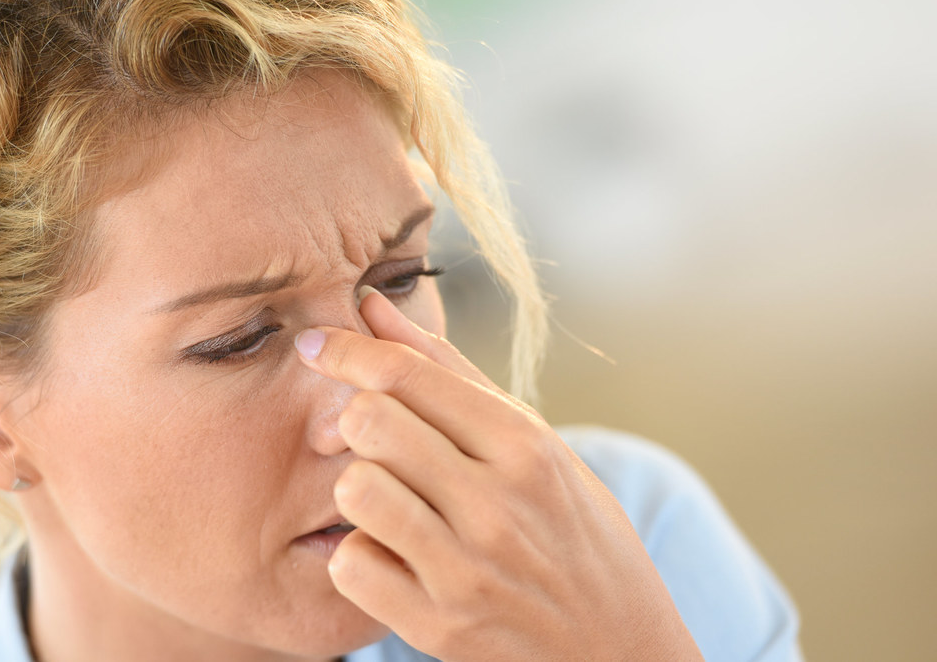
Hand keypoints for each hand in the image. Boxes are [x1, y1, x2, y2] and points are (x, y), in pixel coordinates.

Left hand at [293, 287, 702, 660]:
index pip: (407, 373)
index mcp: (525, 446)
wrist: (620, 653)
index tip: (316, 343)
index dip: (346, 348)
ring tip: (384, 499)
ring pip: (354, 489)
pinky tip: (389, 555)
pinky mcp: (438, 627)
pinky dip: (358, 556)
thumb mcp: (537, 447)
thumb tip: (376, 308)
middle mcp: (497, 504)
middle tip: (362, 434)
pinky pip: (350, 563)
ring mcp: (466, 570)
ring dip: (357, 488)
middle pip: (370, 421)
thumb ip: (453, 376)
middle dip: (352, 417)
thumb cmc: (574, 535)